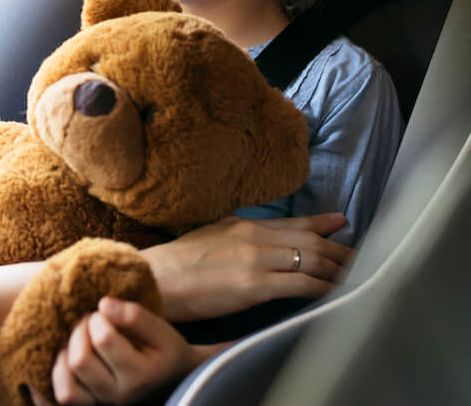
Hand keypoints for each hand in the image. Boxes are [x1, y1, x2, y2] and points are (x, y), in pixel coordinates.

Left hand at [30, 298, 206, 405]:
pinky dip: (61, 370)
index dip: (99, 318)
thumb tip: (103, 304)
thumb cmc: (165, 352)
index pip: (103, 340)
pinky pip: (64, 393)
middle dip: (81, 331)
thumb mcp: (161, 331)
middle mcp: (118, 395)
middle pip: (80, 361)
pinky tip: (71, 354)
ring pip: (67, 379)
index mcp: (139, 375)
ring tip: (82, 339)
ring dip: (68, 350)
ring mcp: (102, 402)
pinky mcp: (90, 404)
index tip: (107, 314)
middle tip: (92, 322)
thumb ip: (135, 316)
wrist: (172, 381)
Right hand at [140, 214, 353, 322]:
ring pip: (312, 259)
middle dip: (339, 250)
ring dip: (338, 269)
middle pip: (309, 241)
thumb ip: (233, 235)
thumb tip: (248, 239)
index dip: (321, 224)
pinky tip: (337, 293)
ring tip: (357, 276)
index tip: (342, 223)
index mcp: (242, 225)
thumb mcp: (207, 236)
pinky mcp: (255, 285)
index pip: (291, 223)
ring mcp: (256, 260)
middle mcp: (254, 237)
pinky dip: (324, 287)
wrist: (154, 278)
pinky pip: (302, 284)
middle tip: (361, 256)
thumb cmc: (174, 264)